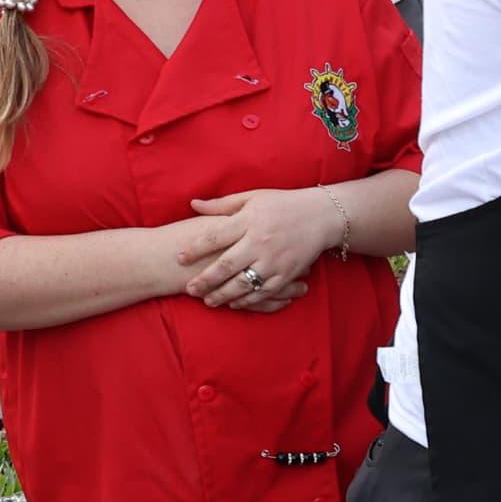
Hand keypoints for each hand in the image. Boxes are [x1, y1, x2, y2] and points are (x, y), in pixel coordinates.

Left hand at [175, 189, 341, 310]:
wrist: (322, 216)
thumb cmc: (283, 204)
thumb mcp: (253, 197)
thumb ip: (222, 204)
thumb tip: (193, 204)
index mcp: (250, 221)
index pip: (215, 236)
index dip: (195, 249)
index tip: (178, 258)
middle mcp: (261, 242)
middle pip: (226, 265)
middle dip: (206, 280)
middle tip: (189, 290)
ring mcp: (275, 260)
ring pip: (244, 283)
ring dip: (224, 295)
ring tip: (208, 301)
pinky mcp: (287, 273)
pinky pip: (264, 292)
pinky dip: (248, 300)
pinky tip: (234, 304)